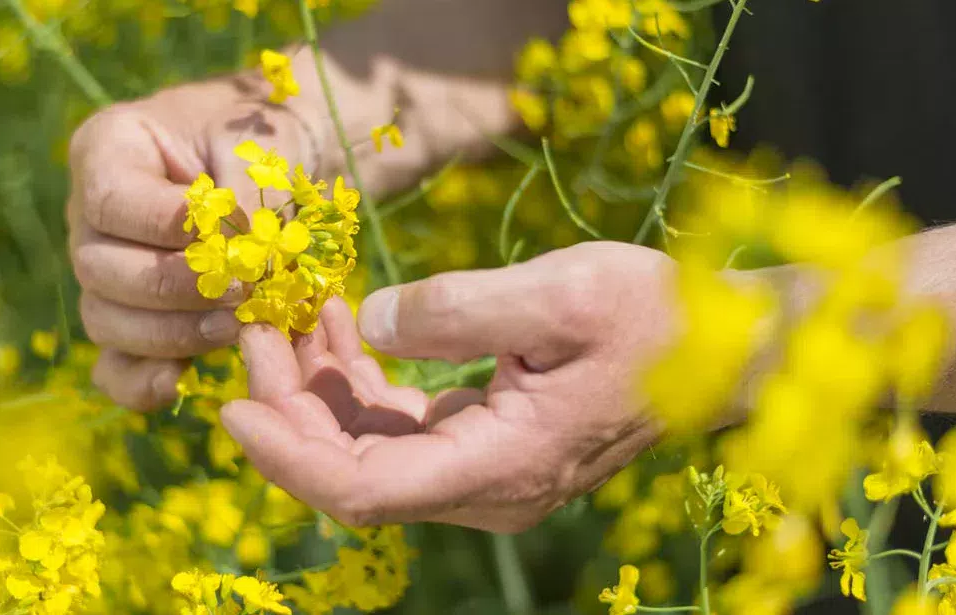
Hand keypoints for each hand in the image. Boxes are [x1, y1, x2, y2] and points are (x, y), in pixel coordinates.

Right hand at [67, 80, 319, 409]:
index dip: (166, 226)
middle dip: (176, 287)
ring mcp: (104, 276)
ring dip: (174, 332)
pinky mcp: (130, 326)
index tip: (232, 229)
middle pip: (100, 270)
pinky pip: (115, 367)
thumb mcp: (258, 143)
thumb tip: (238, 257)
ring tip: (240, 324)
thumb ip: (243, 192)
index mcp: (108, 150)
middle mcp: (90, 218)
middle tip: (244, 289)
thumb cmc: (264, 136)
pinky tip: (182, 380)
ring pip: (107, 321)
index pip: (111, 201)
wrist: (284, 162)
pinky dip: (142, 381)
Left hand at [223, 242, 675, 531]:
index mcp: (500, 466)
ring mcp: (483, 469)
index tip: (232, 405)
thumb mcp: (560, 294)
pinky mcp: (484, 441)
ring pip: (368, 447)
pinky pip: (399, 425)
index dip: (288, 454)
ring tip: (291, 309)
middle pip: (352, 469)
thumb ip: (459, 310)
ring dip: (319, 385)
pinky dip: (361, 379)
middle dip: (291, 403)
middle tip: (256, 322)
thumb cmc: (653, 317)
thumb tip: (371, 321)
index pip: (362, 490)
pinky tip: (342, 323)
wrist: (723, 343)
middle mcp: (484, 486)